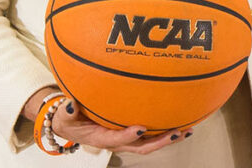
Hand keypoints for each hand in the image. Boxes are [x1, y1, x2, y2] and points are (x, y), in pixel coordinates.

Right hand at [52, 97, 193, 154]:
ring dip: (168, 138)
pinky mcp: (132, 133)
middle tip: (177, 132)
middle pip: (142, 147)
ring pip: (150, 143)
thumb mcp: (64, 116)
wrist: (72, 125)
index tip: (141, 127)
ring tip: (187, 130)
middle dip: (160, 141)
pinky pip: (151, 134)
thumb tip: (70, 104)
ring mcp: (126, 139)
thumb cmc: (69, 119)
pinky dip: (165, 129)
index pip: (117, 139)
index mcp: (101, 138)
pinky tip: (181, 119)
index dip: (129, 135)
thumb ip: (67, 111)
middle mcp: (117, 141)